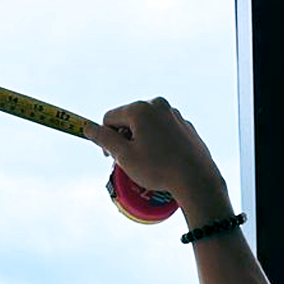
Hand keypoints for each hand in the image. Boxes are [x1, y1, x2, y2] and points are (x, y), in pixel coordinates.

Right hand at [82, 98, 231, 224]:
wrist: (197, 179)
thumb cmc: (158, 169)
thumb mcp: (124, 156)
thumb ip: (103, 139)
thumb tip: (87, 127)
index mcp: (140, 108)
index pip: (109, 118)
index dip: (106, 138)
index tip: (111, 157)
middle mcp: (158, 105)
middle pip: (129, 119)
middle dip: (124, 138)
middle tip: (129, 161)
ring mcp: (174, 114)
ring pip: (147, 125)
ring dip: (141, 140)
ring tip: (147, 162)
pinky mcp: (186, 126)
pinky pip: (163, 131)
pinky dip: (158, 142)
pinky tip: (163, 160)